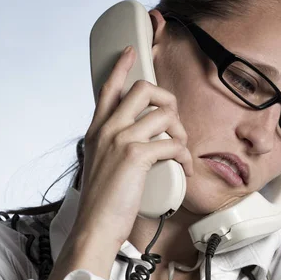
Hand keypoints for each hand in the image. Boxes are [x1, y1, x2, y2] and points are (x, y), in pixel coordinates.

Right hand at [48, 46, 192, 279]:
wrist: (95, 227)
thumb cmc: (102, 203)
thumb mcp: (102, 166)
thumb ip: (114, 147)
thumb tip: (143, 142)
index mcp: (97, 130)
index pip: (108, 88)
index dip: (121, 67)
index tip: (132, 52)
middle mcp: (107, 128)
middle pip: (143, 89)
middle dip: (168, 100)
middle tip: (175, 125)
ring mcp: (119, 139)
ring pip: (164, 114)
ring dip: (181, 132)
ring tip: (182, 153)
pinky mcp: (135, 155)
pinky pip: (172, 143)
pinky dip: (185, 157)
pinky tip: (185, 170)